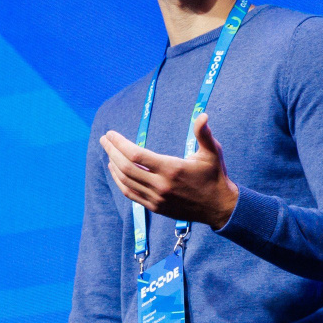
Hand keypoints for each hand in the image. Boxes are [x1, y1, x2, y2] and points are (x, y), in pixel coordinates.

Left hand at [100, 113, 238, 229]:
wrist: (218, 207)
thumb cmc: (215, 175)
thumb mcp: (212, 152)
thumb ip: (204, 134)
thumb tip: (202, 115)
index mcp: (171, 169)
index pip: (136, 155)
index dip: (120, 143)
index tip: (111, 134)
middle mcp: (161, 185)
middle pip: (126, 167)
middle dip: (111, 151)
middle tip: (104, 139)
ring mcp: (156, 198)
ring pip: (125, 182)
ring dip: (113, 165)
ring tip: (108, 152)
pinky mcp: (155, 207)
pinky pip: (130, 194)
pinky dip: (119, 181)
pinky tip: (116, 171)